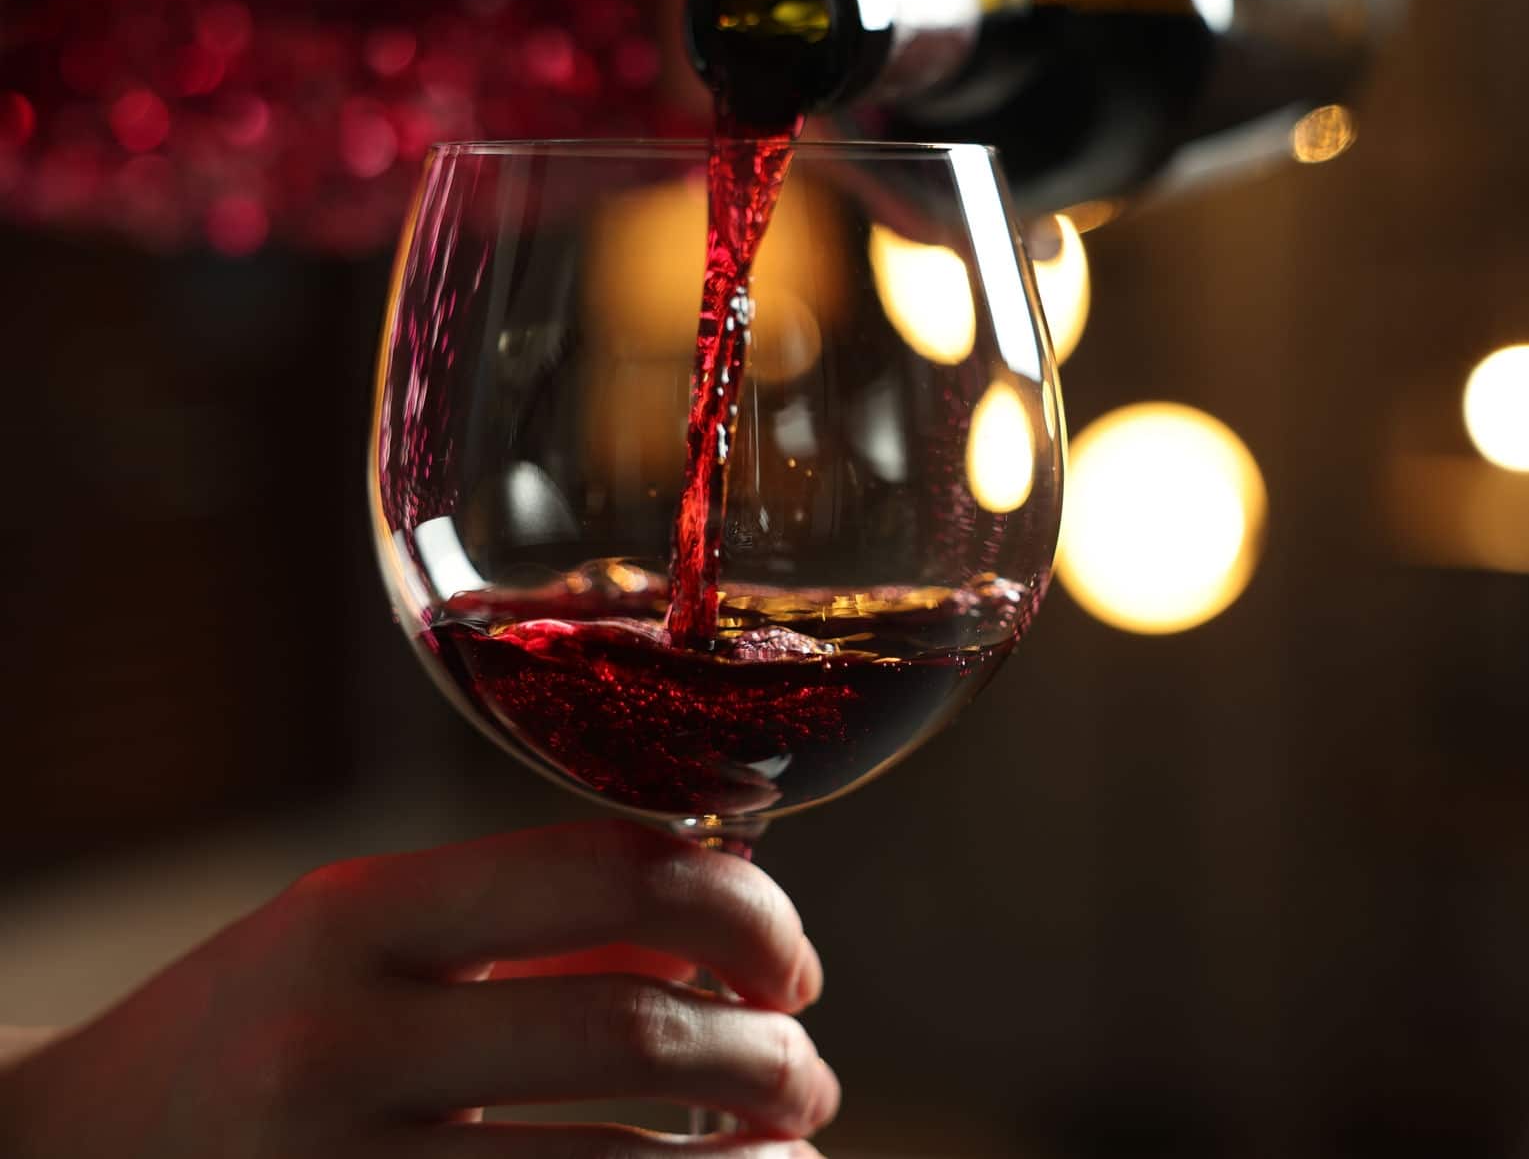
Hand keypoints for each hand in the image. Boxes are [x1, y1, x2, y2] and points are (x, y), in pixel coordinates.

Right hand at [0, 821, 837, 1158]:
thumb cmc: (249, 1035)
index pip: (603, 869)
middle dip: (765, 1051)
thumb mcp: (362, 941)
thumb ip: (530, 929)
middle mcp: (342, 1040)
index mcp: (356, 916)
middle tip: (808, 1073)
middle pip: (628, 1026)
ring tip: (793, 1153)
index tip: (792, 960)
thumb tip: (720, 933)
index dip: (741, 906)